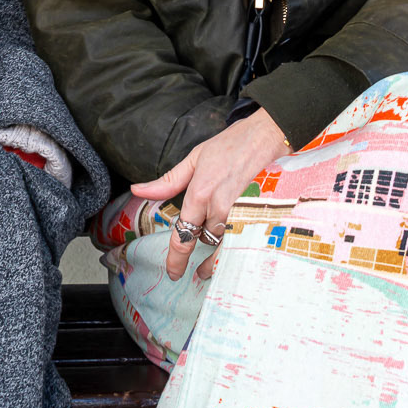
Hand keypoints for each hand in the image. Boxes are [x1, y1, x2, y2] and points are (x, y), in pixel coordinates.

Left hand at [133, 110, 290, 280]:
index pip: (183, 236)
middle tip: (197, 265)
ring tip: (212, 267)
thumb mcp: (195, 158)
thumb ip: (168, 181)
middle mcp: (220, 208)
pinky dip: (238, 251)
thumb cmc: (233, 144)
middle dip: (199, 254)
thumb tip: (138, 190)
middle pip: (205, 243)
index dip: (176, 259)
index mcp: (200, 194)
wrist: (269, 134)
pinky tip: (236, 258)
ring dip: (218, 255)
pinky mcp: (261, 215)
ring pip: (225, 245)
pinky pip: (245, 241)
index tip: (173, 272)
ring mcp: (242, 214)